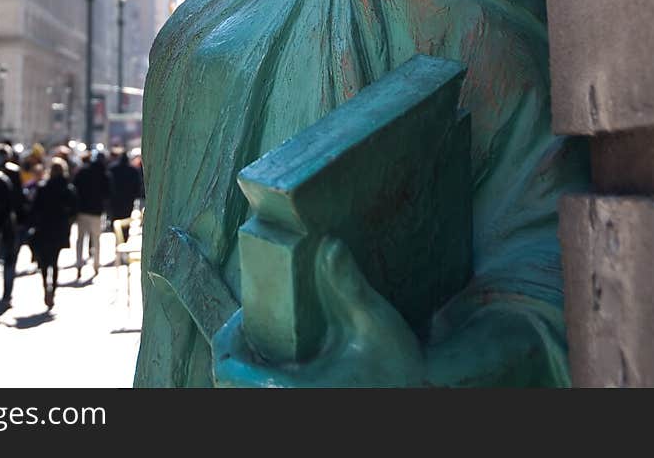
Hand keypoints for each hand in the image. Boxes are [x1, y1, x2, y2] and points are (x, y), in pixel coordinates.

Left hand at [212, 238, 424, 387]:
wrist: (425, 394)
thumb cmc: (399, 366)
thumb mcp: (375, 322)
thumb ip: (350, 285)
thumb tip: (330, 244)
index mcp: (297, 391)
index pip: (228, 374)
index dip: (228, 340)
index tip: (247, 317)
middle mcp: (292, 404)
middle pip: (230, 385)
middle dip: (235, 353)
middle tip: (253, 324)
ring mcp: (300, 409)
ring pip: (247, 394)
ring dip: (249, 368)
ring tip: (269, 338)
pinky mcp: (310, 407)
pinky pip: (267, 396)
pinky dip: (265, 378)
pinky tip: (289, 356)